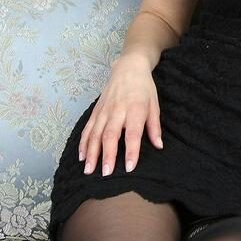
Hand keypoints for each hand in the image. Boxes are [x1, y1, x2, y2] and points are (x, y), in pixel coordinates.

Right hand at [78, 58, 163, 176]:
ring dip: (91, 152)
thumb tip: (159, 146)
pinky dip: (83, 142)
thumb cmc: (144, 88)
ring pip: (95, 133)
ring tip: (89, 170)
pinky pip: (88, 128)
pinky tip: (82, 156)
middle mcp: (117, 110)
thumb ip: (154, 126)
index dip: (131, 151)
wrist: (128, 67)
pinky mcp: (96, 110)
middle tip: (106, 173)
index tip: (129, 167)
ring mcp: (104, 110)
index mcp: (135, 109)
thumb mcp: (154, 104)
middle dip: (107, 155)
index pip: (132, 133)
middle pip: (110, 135)